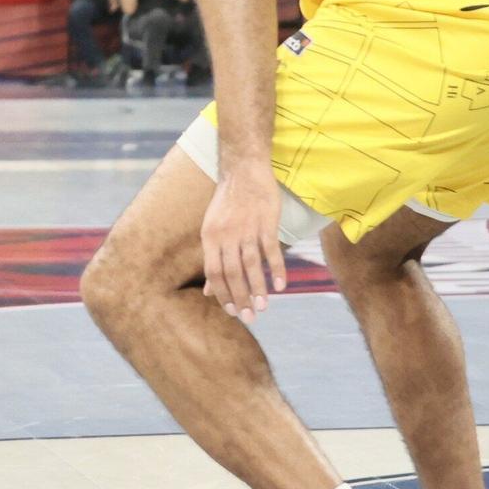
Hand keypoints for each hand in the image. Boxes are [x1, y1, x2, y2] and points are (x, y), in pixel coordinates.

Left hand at [200, 165, 288, 324]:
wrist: (243, 171)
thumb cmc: (227, 203)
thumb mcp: (212, 229)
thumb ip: (212, 260)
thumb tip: (207, 291)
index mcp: (209, 237)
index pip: (213, 273)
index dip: (222, 294)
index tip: (232, 312)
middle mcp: (226, 235)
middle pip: (232, 273)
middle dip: (241, 298)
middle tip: (250, 318)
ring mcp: (246, 229)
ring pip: (251, 265)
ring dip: (258, 288)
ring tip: (264, 307)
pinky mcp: (266, 222)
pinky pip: (271, 251)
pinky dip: (276, 269)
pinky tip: (281, 286)